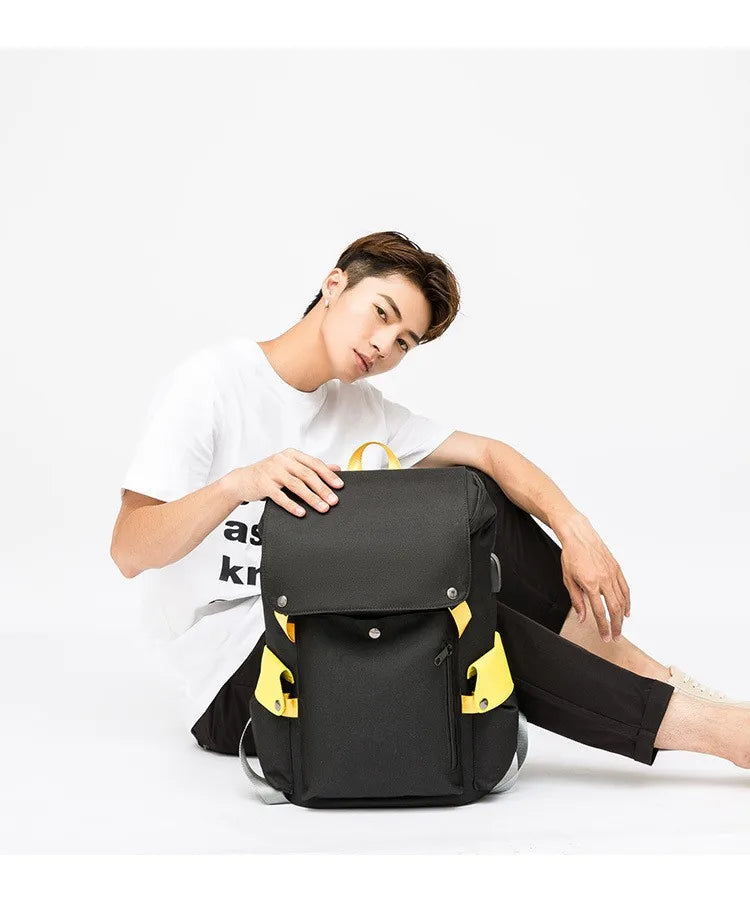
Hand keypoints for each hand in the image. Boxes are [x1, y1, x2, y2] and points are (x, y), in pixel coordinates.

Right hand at [225, 448, 343, 517]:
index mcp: (291, 454)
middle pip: (307, 474)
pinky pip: (280, 496)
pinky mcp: (263, 484)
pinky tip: (301, 512)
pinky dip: (292, 505)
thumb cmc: (269, 474)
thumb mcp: (290, 467)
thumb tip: (336, 468)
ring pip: (296, 485)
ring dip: (311, 498)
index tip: (339, 486)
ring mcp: (272, 472)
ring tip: (322, 508)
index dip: (328, 475)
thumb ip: (311, 467)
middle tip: (333, 500)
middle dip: (322, 489)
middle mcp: (282, 460)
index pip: (314, 463)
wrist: (242, 480)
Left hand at [558, 513, 630, 640]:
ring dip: (622, 616)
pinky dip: (627, 601)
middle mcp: (604, 579)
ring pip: (622, 600)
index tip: (605, 637)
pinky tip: (626, 611)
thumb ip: (577, 600)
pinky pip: (625, 588)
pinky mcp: (617, 568)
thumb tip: (583, 617)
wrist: (579, 535)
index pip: (599, 611)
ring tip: (620, 627)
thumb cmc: (571, 555)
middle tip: (615, 636)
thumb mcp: (568, 579)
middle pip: (614, 608)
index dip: (603, 627)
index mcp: (590, 583)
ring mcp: (612, 573)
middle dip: (616, 626)